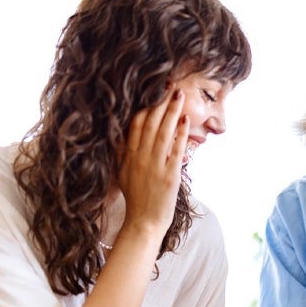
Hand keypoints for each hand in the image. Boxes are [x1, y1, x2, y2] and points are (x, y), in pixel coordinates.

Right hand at [119, 88, 188, 240]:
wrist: (143, 224)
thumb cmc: (136, 199)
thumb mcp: (122, 173)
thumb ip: (122, 153)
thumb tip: (121, 135)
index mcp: (129, 155)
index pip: (136, 124)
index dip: (145, 104)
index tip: (154, 88)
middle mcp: (140, 158)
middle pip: (149, 123)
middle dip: (160, 101)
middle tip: (170, 82)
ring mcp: (154, 166)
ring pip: (162, 133)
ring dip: (171, 112)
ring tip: (179, 94)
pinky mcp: (168, 177)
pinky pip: (174, 151)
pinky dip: (180, 135)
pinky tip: (184, 120)